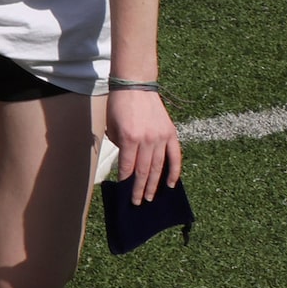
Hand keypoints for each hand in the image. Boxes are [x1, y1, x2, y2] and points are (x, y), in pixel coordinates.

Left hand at [109, 87, 182, 203]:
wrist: (136, 86)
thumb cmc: (119, 105)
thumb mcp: (111, 126)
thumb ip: (118, 145)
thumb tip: (126, 162)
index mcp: (129, 138)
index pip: (128, 166)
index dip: (126, 181)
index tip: (124, 193)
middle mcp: (147, 140)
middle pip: (144, 170)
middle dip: (140, 188)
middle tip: (138, 202)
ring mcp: (161, 137)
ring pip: (159, 167)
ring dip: (155, 184)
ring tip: (150, 197)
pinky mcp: (171, 134)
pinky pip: (175, 157)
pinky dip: (174, 171)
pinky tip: (171, 184)